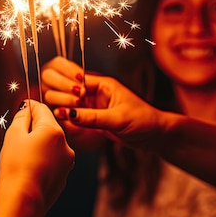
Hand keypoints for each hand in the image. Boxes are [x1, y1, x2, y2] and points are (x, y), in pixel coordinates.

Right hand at [0, 100, 74, 212]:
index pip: (42, 109)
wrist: (23, 200)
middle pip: (48, 127)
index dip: (30, 107)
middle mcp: (66, 145)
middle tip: (16, 136)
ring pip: (51, 146)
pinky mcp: (63, 177)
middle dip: (33, 129)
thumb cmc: (16, 165)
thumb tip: (26, 109)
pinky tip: (29, 169)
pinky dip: (42, 161)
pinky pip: (52, 162)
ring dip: (38, 145)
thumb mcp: (13, 135)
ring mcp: (67, 163)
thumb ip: (21, 117)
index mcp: (54, 131)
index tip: (22, 108)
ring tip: (21, 157)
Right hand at [48, 67, 163, 146]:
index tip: (72, 101)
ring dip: (63, 109)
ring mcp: (93, 107)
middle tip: (63, 110)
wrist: (154, 136)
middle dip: (63, 98)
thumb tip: (69, 114)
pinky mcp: (93, 120)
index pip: (77, 80)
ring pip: (69, 104)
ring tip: (60, 117)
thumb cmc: (143, 120)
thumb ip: (92, 117)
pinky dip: (68, 120)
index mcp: (104, 85)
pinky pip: (75, 118)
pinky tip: (65, 124)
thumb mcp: (117, 119)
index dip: (70, 89)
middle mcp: (96, 94)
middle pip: (69, 90)